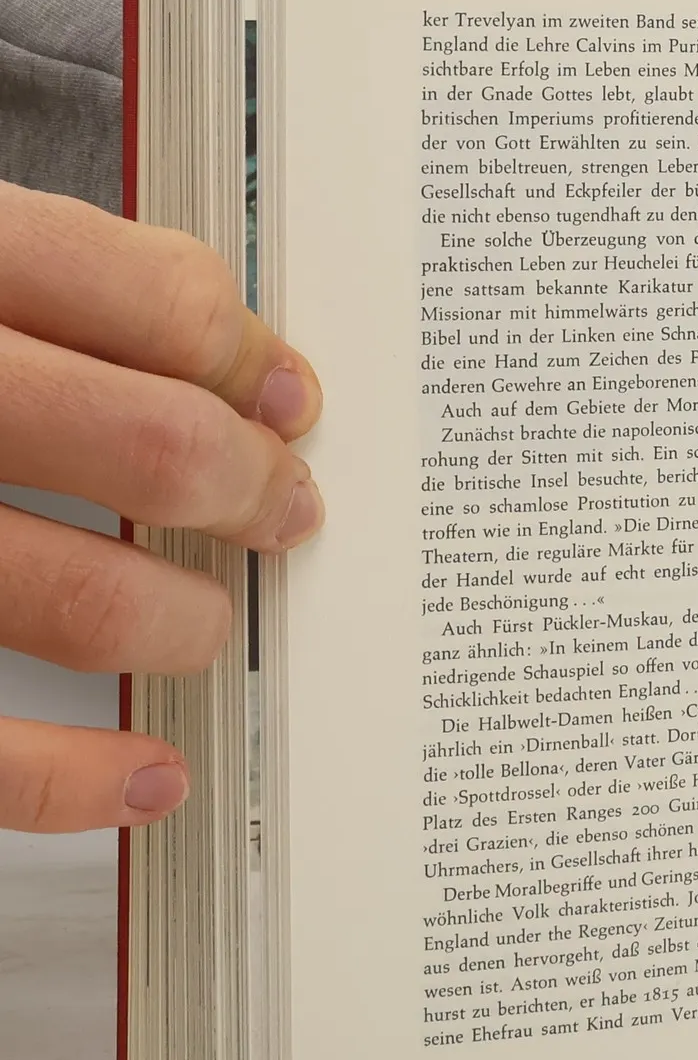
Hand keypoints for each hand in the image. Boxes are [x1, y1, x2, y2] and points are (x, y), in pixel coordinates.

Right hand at [0, 181, 323, 829]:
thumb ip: (51, 280)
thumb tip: (249, 367)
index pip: (149, 298)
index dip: (244, 356)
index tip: (283, 399)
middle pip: (150, 444)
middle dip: (248, 490)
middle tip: (280, 511)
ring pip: (84, 600)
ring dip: (180, 621)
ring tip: (196, 624)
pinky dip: (76, 778)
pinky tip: (143, 773)